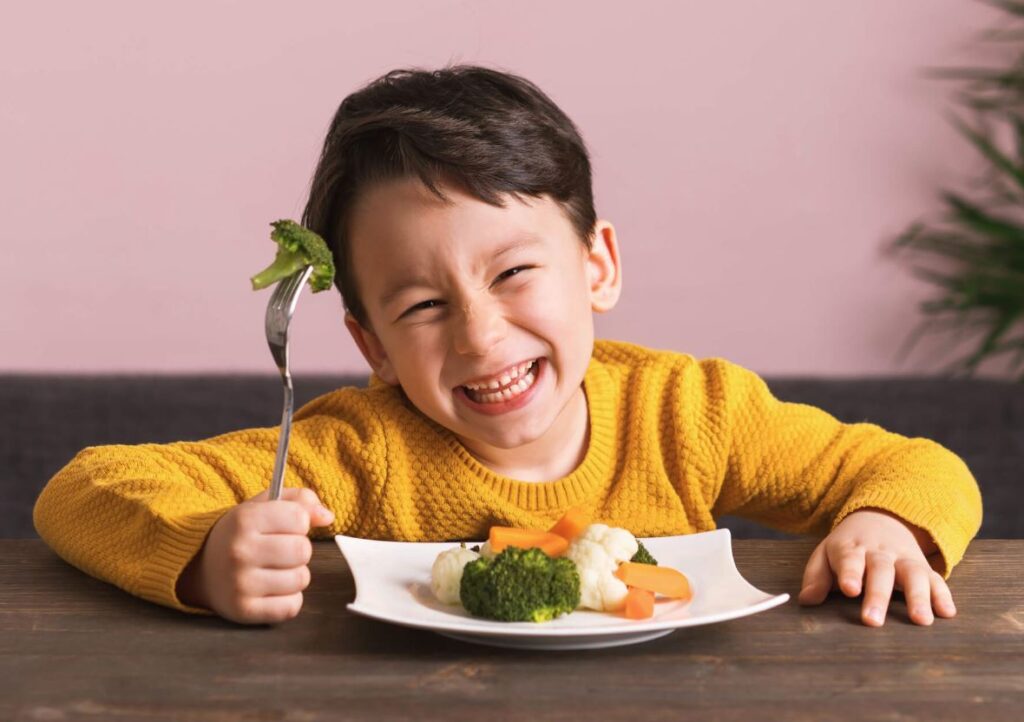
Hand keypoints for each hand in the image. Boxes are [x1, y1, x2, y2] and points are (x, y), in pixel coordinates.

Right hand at [176, 487, 334, 623]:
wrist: (199, 567)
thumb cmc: (241, 533)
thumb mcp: (263, 505)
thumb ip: (300, 500)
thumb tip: (328, 517)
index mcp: (244, 519)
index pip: (299, 518)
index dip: (299, 522)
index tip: (284, 527)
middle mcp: (240, 551)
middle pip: (303, 551)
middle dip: (299, 550)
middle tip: (280, 551)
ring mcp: (240, 583)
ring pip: (300, 579)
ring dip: (295, 575)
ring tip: (275, 570)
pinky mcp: (244, 611)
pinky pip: (291, 607)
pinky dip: (289, 600)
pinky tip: (272, 590)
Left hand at [797, 507, 956, 626]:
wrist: (881, 517)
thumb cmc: (848, 547)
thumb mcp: (826, 554)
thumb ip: (816, 577)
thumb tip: (807, 600)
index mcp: (851, 548)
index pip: (849, 558)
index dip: (849, 572)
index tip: (849, 588)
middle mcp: (879, 552)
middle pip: (880, 570)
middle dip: (877, 595)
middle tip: (872, 620)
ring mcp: (904, 558)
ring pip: (912, 574)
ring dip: (918, 596)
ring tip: (921, 620)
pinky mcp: (924, 567)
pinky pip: (936, 579)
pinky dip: (943, 595)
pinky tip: (947, 612)